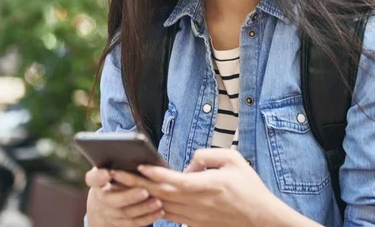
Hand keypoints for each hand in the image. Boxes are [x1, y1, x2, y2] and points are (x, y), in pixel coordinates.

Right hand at [85, 167, 165, 226]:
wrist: (104, 203)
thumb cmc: (113, 178)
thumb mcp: (110, 168)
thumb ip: (119, 162)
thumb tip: (138, 153)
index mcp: (96, 181)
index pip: (93, 179)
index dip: (99, 176)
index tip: (107, 172)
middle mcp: (100, 198)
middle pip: (112, 200)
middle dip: (129, 196)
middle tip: (144, 191)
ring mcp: (109, 213)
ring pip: (126, 213)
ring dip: (143, 208)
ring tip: (157, 202)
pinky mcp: (119, 223)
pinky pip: (133, 223)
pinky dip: (147, 218)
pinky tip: (160, 211)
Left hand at [110, 149, 293, 226]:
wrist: (262, 220)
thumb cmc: (250, 188)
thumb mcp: (233, 160)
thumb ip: (206, 155)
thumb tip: (188, 163)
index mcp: (206, 186)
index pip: (175, 180)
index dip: (155, 173)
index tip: (139, 165)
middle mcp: (197, 204)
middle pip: (159, 194)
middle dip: (134, 184)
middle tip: (112, 174)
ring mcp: (194, 217)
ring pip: (160, 206)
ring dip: (138, 196)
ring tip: (117, 186)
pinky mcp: (194, 224)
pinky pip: (168, 215)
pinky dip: (152, 207)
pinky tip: (139, 199)